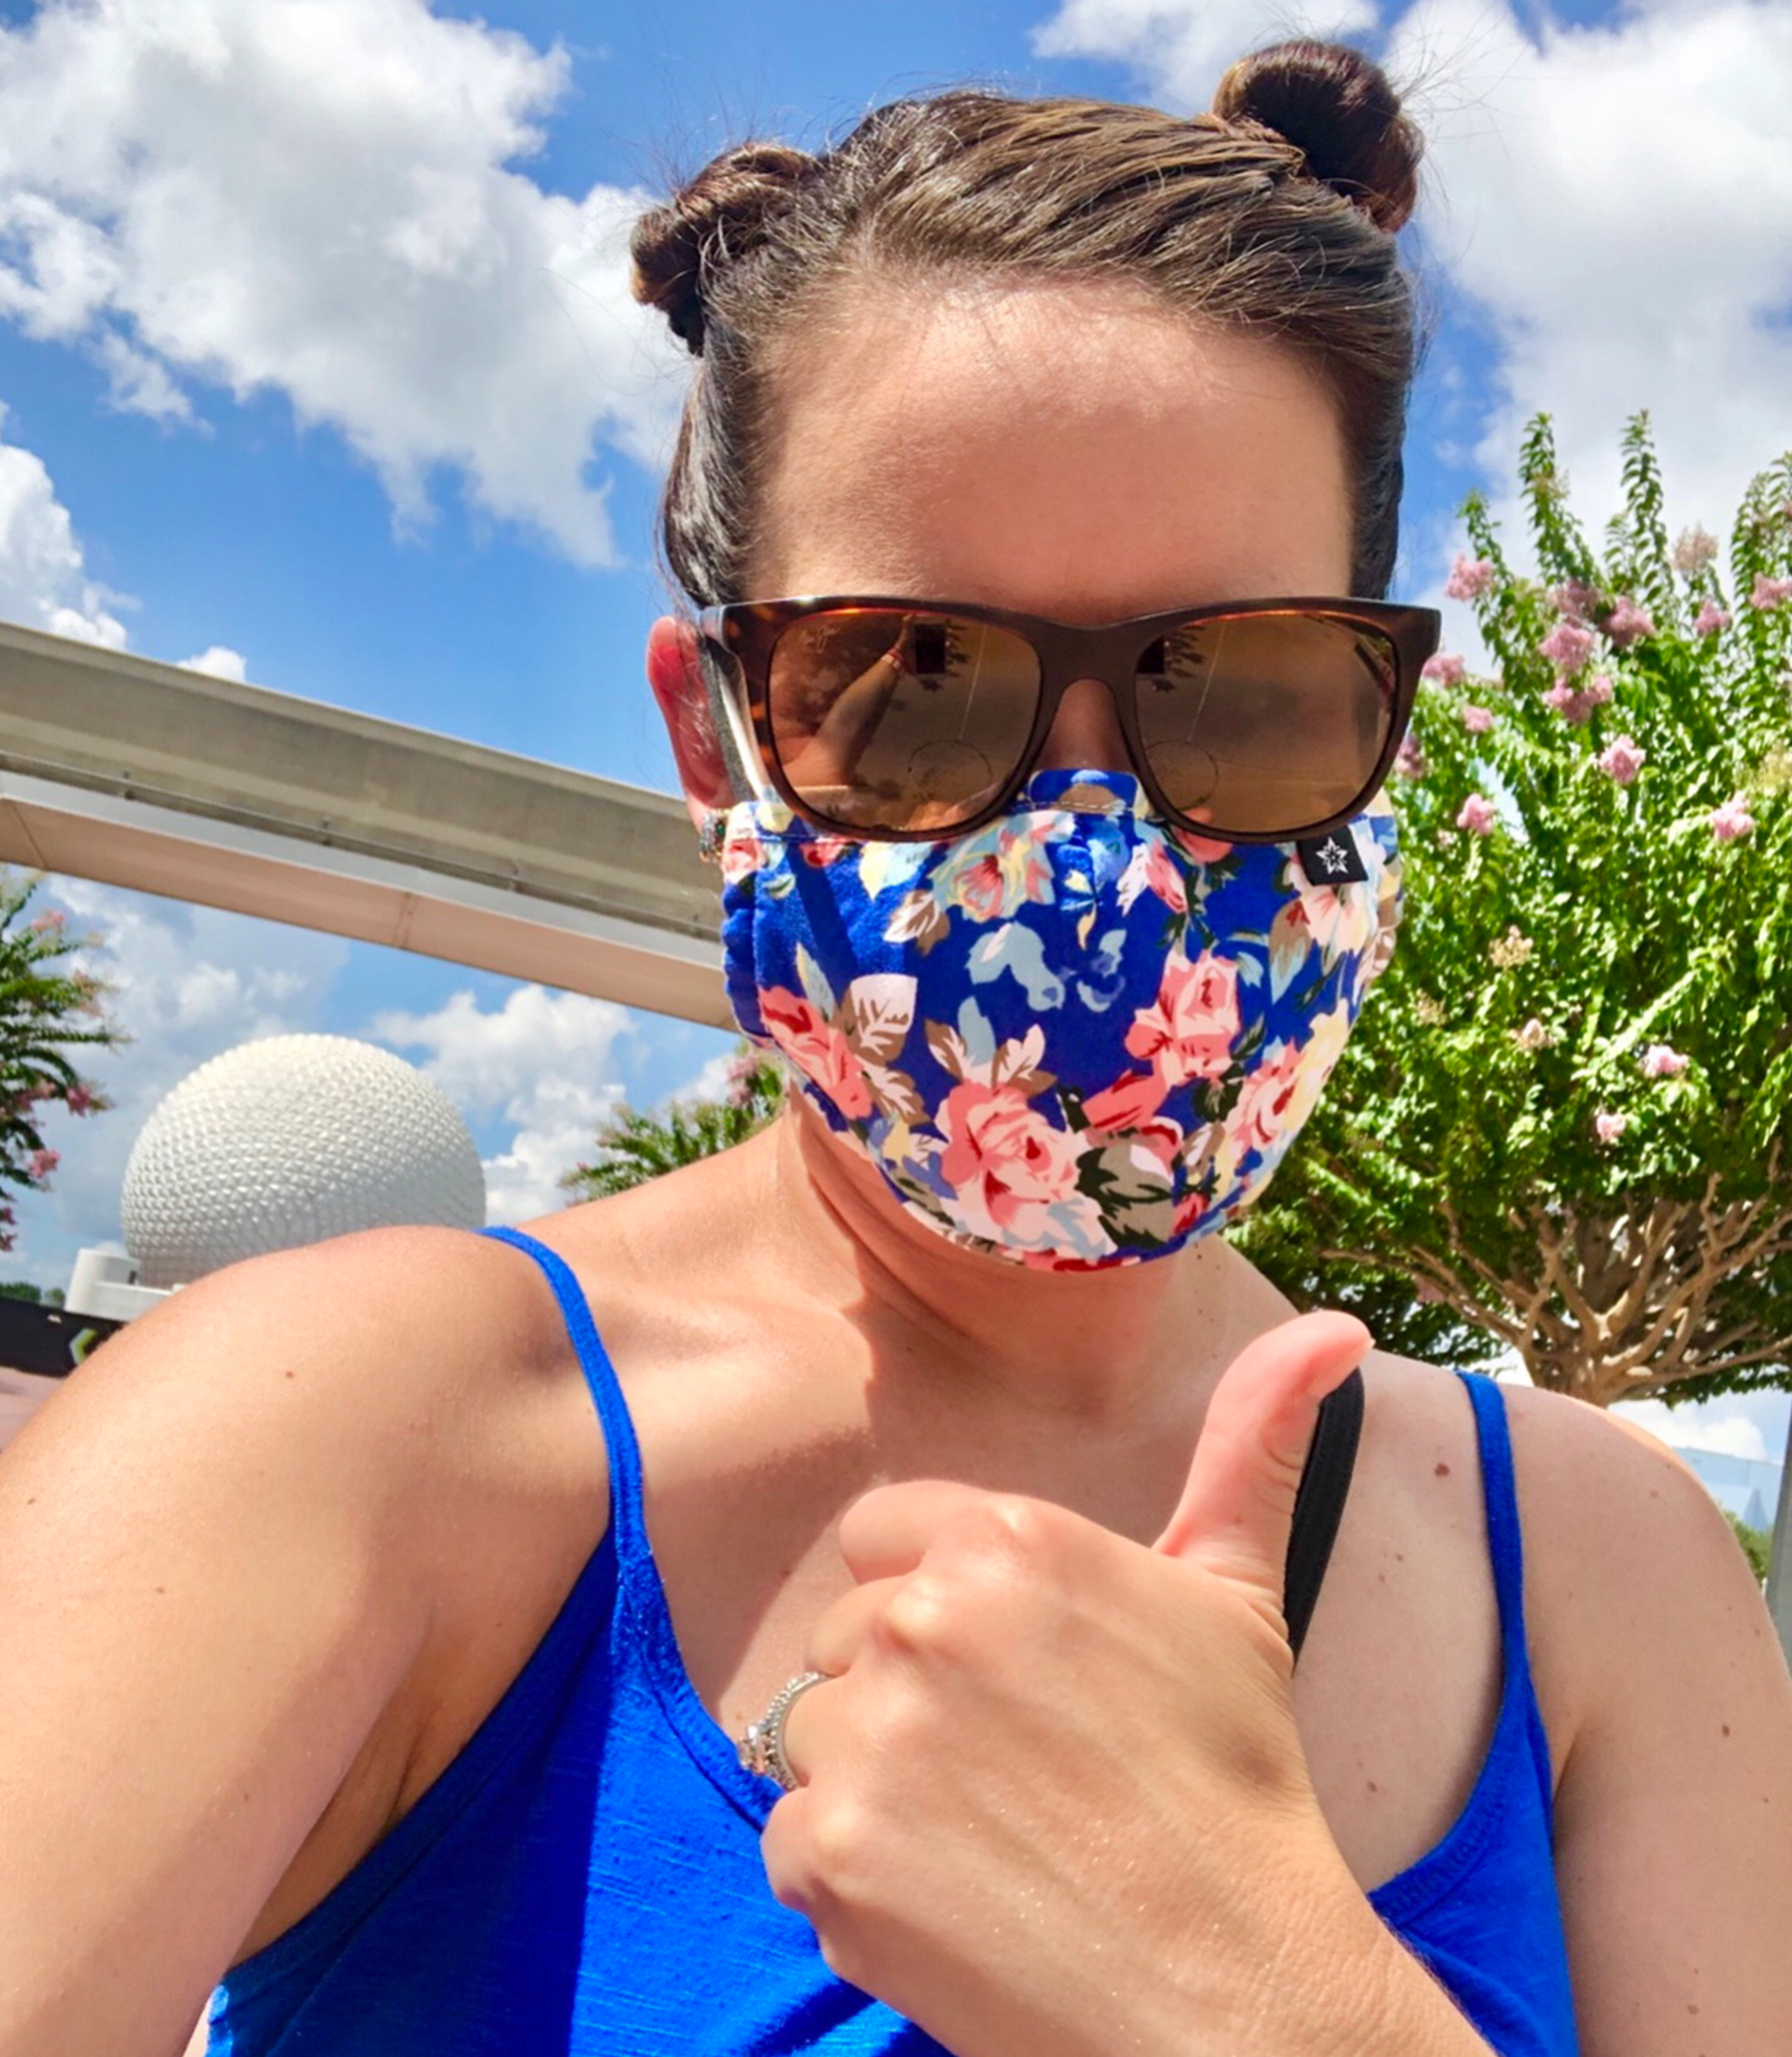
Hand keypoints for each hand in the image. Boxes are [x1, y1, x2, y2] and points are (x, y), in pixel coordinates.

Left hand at [759, 1311, 1379, 2056]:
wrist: (1233, 1989)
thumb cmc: (1236, 1783)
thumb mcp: (1237, 1593)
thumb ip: (1253, 1443)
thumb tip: (1334, 1328)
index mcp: (1007, 1539)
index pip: (884, 1539)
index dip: (937, 1606)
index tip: (1007, 1676)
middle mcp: (927, 1620)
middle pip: (849, 1641)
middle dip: (906, 1697)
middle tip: (1015, 1771)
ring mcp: (870, 1739)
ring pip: (815, 1738)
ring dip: (872, 1787)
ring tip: (986, 1838)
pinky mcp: (829, 1853)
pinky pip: (790, 1842)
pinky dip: (847, 1880)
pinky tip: (949, 1902)